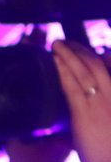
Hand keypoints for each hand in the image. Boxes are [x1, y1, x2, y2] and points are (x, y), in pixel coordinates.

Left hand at [55, 40, 110, 161]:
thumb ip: (105, 117)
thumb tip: (93, 119)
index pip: (110, 72)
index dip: (102, 58)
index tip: (94, 50)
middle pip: (99, 66)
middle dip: (83, 51)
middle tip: (68, 42)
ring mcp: (102, 104)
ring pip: (85, 71)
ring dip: (70, 54)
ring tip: (57, 44)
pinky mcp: (86, 114)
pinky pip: (73, 86)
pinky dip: (63, 69)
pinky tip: (55, 59)